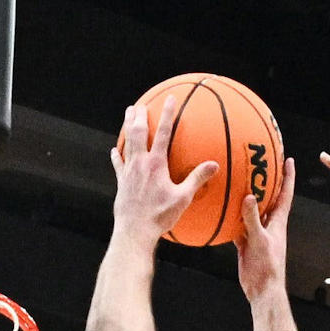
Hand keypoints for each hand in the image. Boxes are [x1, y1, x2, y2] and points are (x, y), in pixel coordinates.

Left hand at [107, 104, 215, 250]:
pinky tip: (114, 151)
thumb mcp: (183, 198)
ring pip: (126, 143)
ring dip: (127, 126)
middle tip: (141, 103)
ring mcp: (128, 172)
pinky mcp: (121, 183)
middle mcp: (140, 163)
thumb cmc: (160, 216)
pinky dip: (117, 155)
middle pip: (138, 132)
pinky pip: (118, 165)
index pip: (163, 133)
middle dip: (139, 115)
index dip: (167, 114)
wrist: (135, 231)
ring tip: (128, 113)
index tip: (169, 99)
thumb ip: (197, 179)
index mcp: (156, 164)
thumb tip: (214, 164)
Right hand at [232, 149, 294, 300]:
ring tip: (239, 179)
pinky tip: (222, 208)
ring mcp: (257, 233)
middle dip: (267, 180)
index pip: (285, 194)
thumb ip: (253, 219)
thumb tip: (248, 196)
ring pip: (252, 210)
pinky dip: (231, 217)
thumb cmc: (267, 267)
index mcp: (278, 222)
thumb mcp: (259, 240)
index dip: (288, 176)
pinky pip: (238, 225)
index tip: (288, 159)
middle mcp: (269, 225)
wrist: (262, 290)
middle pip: (269, 197)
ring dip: (247, 197)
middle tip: (261, 161)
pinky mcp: (246, 242)